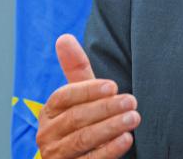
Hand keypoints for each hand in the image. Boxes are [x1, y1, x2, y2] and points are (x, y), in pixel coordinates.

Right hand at [35, 34, 139, 158]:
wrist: (81, 158)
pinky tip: (126, 139)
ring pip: (82, 139)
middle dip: (106, 108)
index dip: (87, 90)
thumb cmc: (83, 122)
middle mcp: (48, 134)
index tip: (112, 86)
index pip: (63, 97)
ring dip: (110, 127)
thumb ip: (75, 70)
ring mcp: (57, 155)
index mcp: (49, 112)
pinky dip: (109, 150)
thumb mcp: (80, 96)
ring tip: (134, 118)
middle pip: (75, 118)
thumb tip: (64, 37)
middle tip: (132, 101)